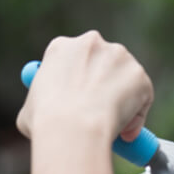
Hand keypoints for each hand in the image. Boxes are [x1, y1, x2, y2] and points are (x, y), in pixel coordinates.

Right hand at [16, 30, 152, 141]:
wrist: (73, 126)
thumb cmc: (46, 121)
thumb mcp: (30, 108)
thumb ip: (42, 102)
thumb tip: (47, 112)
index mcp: (61, 47)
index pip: (77, 60)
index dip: (82, 83)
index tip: (84, 101)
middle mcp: (92, 43)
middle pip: (105, 65)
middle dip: (106, 88)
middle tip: (103, 114)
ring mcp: (119, 57)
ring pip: (126, 81)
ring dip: (123, 101)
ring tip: (110, 126)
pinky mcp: (139, 75)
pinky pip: (143, 97)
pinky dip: (137, 115)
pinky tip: (124, 129)